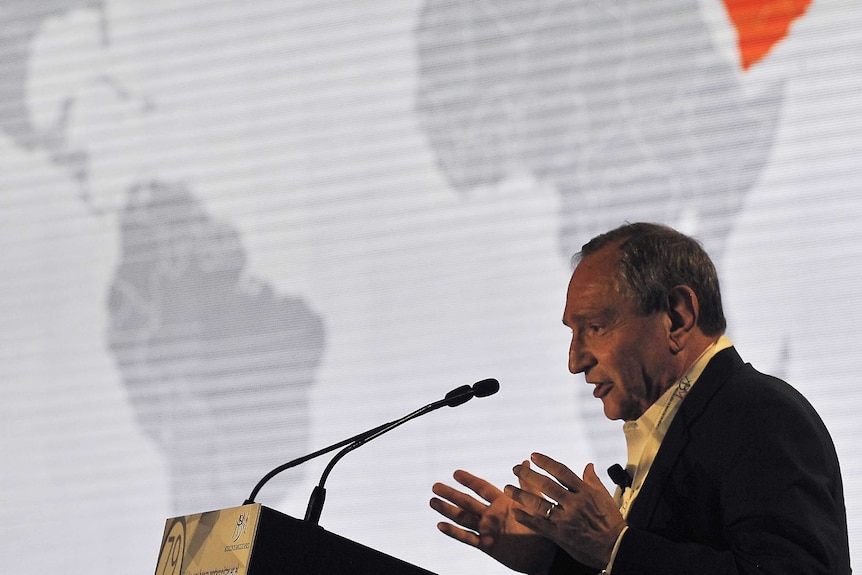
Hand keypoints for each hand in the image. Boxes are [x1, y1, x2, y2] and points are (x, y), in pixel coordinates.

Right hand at [431, 465, 557, 573]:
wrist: (548, 554)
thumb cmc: (545, 527)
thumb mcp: (535, 502)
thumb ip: (526, 484)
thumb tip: (525, 462)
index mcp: (502, 502)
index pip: (481, 488)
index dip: (469, 480)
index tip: (455, 472)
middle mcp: (492, 515)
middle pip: (467, 502)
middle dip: (451, 494)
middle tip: (435, 486)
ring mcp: (488, 530)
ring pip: (463, 518)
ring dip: (447, 510)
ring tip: (432, 502)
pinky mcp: (488, 545)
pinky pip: (468, 538)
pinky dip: (453, 532)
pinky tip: (440, 525)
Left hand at [506, 453, 625, 569]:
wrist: (616, 547)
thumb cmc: (612, 523)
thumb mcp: (605, 497)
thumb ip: (593, 480)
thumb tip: (588, 465)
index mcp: (584, 492)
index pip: (561, 472)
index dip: (546, 462)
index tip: (533, 456)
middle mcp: (573, 503)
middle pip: (546, 485)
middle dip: (528, 475)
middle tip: (515, 468)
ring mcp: (566, 519)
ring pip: (539, 504)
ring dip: (521, 495)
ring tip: (508, 488)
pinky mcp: (560, 534)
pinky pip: (539, 524)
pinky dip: (526, 517)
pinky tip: (515, 511)